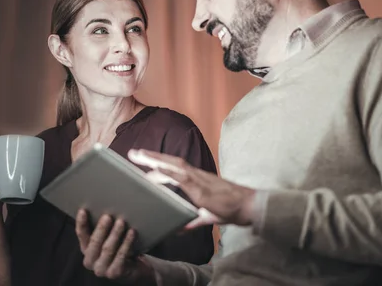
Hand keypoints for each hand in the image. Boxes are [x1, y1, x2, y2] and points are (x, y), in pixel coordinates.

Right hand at [75, 209, 155, 283]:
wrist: (132, 267)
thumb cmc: (118, 248)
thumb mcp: (108, 237)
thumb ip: (103, 227)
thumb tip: (104, 205)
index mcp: (86, 249)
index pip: (81, 235)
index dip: (81, 223)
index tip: (83, 210)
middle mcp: (90, 261)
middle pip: (94, 243)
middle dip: (101, 229)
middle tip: (108, 216)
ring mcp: (101, 269)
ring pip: (108, 249)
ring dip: (115, 234)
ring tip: (121, 222)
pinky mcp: (114, 273)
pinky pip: (121, 256)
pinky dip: (126, 243)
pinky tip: (131, 233)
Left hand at [129, 149, 256, 228]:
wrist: (248, 206)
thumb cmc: (231, 209)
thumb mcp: (207, 216)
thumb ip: (192, 220)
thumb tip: (180, 228)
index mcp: (197, 180)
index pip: (174, 168)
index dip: (158, 163)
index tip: (143, 160)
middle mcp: (196, 176)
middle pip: (170, 162)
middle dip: (151, 157)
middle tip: (133, 152)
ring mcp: (199, 180)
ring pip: (174, 166)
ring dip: (156, 160)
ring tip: (139, 155)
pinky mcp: (202, 190)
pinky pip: (183, 178)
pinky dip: (169, 173)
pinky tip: (157, 170)